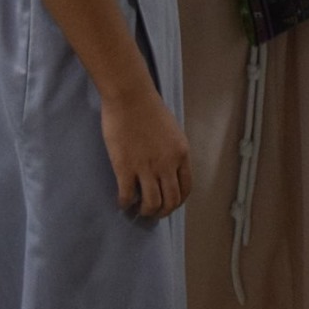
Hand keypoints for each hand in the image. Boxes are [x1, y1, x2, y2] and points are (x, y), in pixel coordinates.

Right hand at [100, 87, 191, 218]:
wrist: (130, 95)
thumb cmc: (149, 107)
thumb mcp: (172, 130)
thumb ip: (172, 151)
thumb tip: (168, 168)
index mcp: (181, 154)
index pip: (186, 188)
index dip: (177, 201)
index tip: (168, 205)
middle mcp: (167, 164)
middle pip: (170, 201)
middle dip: (162, 212)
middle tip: (152, 214)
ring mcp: (146, 167)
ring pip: (151, 203)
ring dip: (145, 212)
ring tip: (137, 211)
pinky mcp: (125, 167)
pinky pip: (127, 195)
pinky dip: (125, 203)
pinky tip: (122, 202)